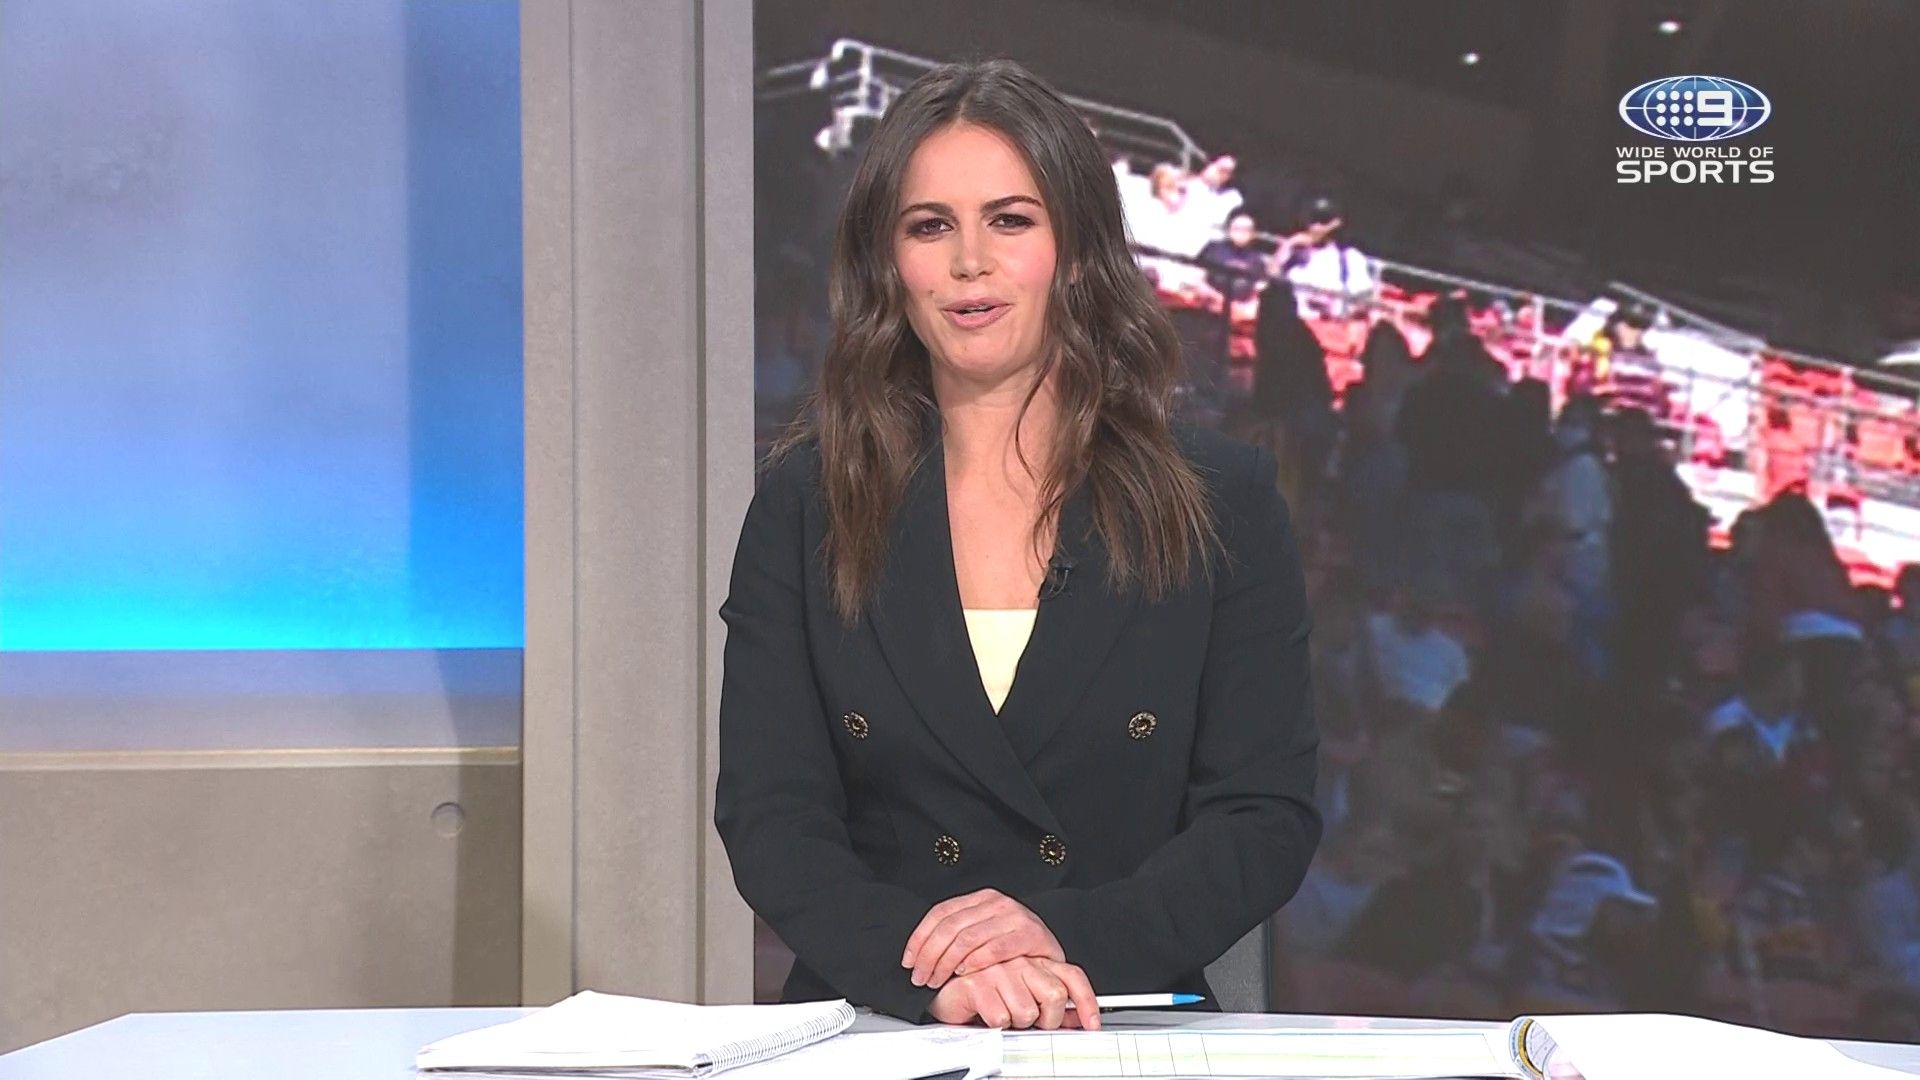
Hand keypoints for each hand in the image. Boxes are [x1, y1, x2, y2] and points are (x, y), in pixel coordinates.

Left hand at [903, 888, 1062, 988]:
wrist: (1052, 956)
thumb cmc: (1015, 949)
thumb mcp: (982, 934)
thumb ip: (956, 936)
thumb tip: (918, 953)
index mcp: (981, 898)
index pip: (940, 912)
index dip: (919, 938)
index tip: (908, 960)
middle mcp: (997, 902)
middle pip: (951, 926)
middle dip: (930, 955)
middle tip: (920, 977)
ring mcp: (1015, 916)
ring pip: (969, 937)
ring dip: (947, 962)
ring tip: (938, 979)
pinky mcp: (1032, 934)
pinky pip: (997, 948)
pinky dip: (976, 961)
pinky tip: (965, 972)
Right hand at [926, 957, 1099, 1030]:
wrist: (945, 989)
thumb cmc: (984, 990)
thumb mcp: (1023, 997)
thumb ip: (1050, 1007)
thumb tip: (1077, 1022)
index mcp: (1035, 960)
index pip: (1072, 976)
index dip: (1085, 1002)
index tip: (1092, 1025)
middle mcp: (1021, 960)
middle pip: (1054, 996)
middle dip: (1044, 1021)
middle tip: (1029, 1023)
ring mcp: (999, 967)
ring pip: (1028, 1011)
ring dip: (1015, 1023)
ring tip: (1002, 1014)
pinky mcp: (977, 981)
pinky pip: (1000, 1017)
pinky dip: (994, 1024)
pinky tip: (986, 1014)